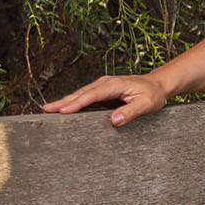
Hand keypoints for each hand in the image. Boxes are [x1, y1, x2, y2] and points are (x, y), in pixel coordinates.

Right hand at [41, 73, 168, 126]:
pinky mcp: (103, 92)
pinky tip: (64, 110)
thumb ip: (131, 112)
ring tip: (49, 109)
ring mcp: (103, 87)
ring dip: (65, 101)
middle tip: (46, 110)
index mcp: (114, 85)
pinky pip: (86, 98)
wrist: (158, 84)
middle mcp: (105, 83)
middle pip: (81, 94)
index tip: (62, 111)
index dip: (76, 103)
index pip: (91, 95)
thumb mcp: (147, 104)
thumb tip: (114, 120)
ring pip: (81, 95)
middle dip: (63, 101)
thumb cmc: (153, 94)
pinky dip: (74, 103)